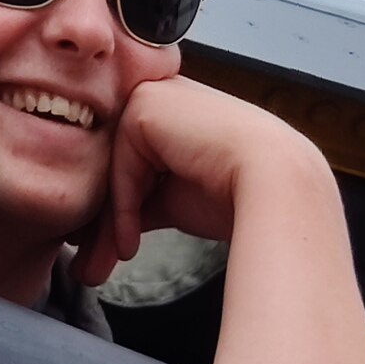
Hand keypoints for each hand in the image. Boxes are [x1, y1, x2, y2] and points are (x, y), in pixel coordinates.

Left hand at [70, 76, 324, 286]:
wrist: (276, 183)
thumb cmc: (237, 193)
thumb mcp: (173, 198)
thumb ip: (138, 202)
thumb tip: (106, 237)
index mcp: (168, 113)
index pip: (126, 166)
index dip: (113, 215)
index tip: (101, 255)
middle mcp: (156, 96)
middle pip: (113, 169)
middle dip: (100, 225)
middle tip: (89, 268)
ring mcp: (149, 95)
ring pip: (111, 171)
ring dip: (103, 226)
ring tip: (97, 269)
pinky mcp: (144, 106)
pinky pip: (120, 168)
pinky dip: (121, 208)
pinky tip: (130, 244)